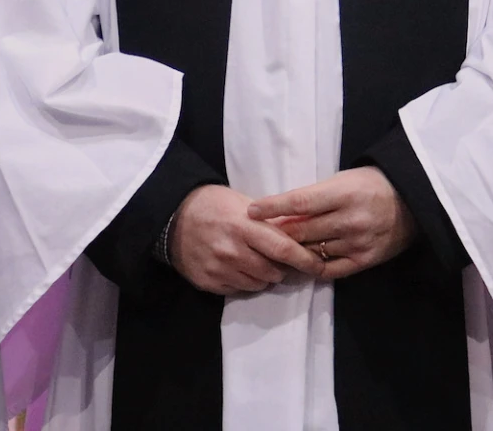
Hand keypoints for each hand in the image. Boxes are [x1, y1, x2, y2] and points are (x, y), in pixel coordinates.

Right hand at [170, 184, 321, 293]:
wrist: (172, 217)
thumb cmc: (213, 204)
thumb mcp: (242, 203)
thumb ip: (268, 221)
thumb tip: (299, 235)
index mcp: (244, 226)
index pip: (283, 249)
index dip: (305, 260)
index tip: (320, 266)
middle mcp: (232, 250)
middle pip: (273, 271)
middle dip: (283, 269)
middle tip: (280, 259)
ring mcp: (219, 269)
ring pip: (257, 284)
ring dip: (264, 276)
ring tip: (256, 261)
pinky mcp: (208, 282)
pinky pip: (238, 289)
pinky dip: (244, 281)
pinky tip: (238, 267)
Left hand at [246, 166, 417, 280]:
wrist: (411, 201)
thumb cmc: (370, 185)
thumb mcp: (342, 181)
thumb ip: (314, 198)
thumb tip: (280, 214)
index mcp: (344, 193)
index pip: (300, 202)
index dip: (273, 207)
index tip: (251, 210)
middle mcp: (351, 219)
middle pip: (302, 231)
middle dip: (278, 233)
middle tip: (258, 234)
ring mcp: (358, 242)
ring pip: (312, 252)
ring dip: (292, 251)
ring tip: (275, 250)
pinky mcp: (365, 261)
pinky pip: (329, 269)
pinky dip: (311, 267)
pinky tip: (300, 263)